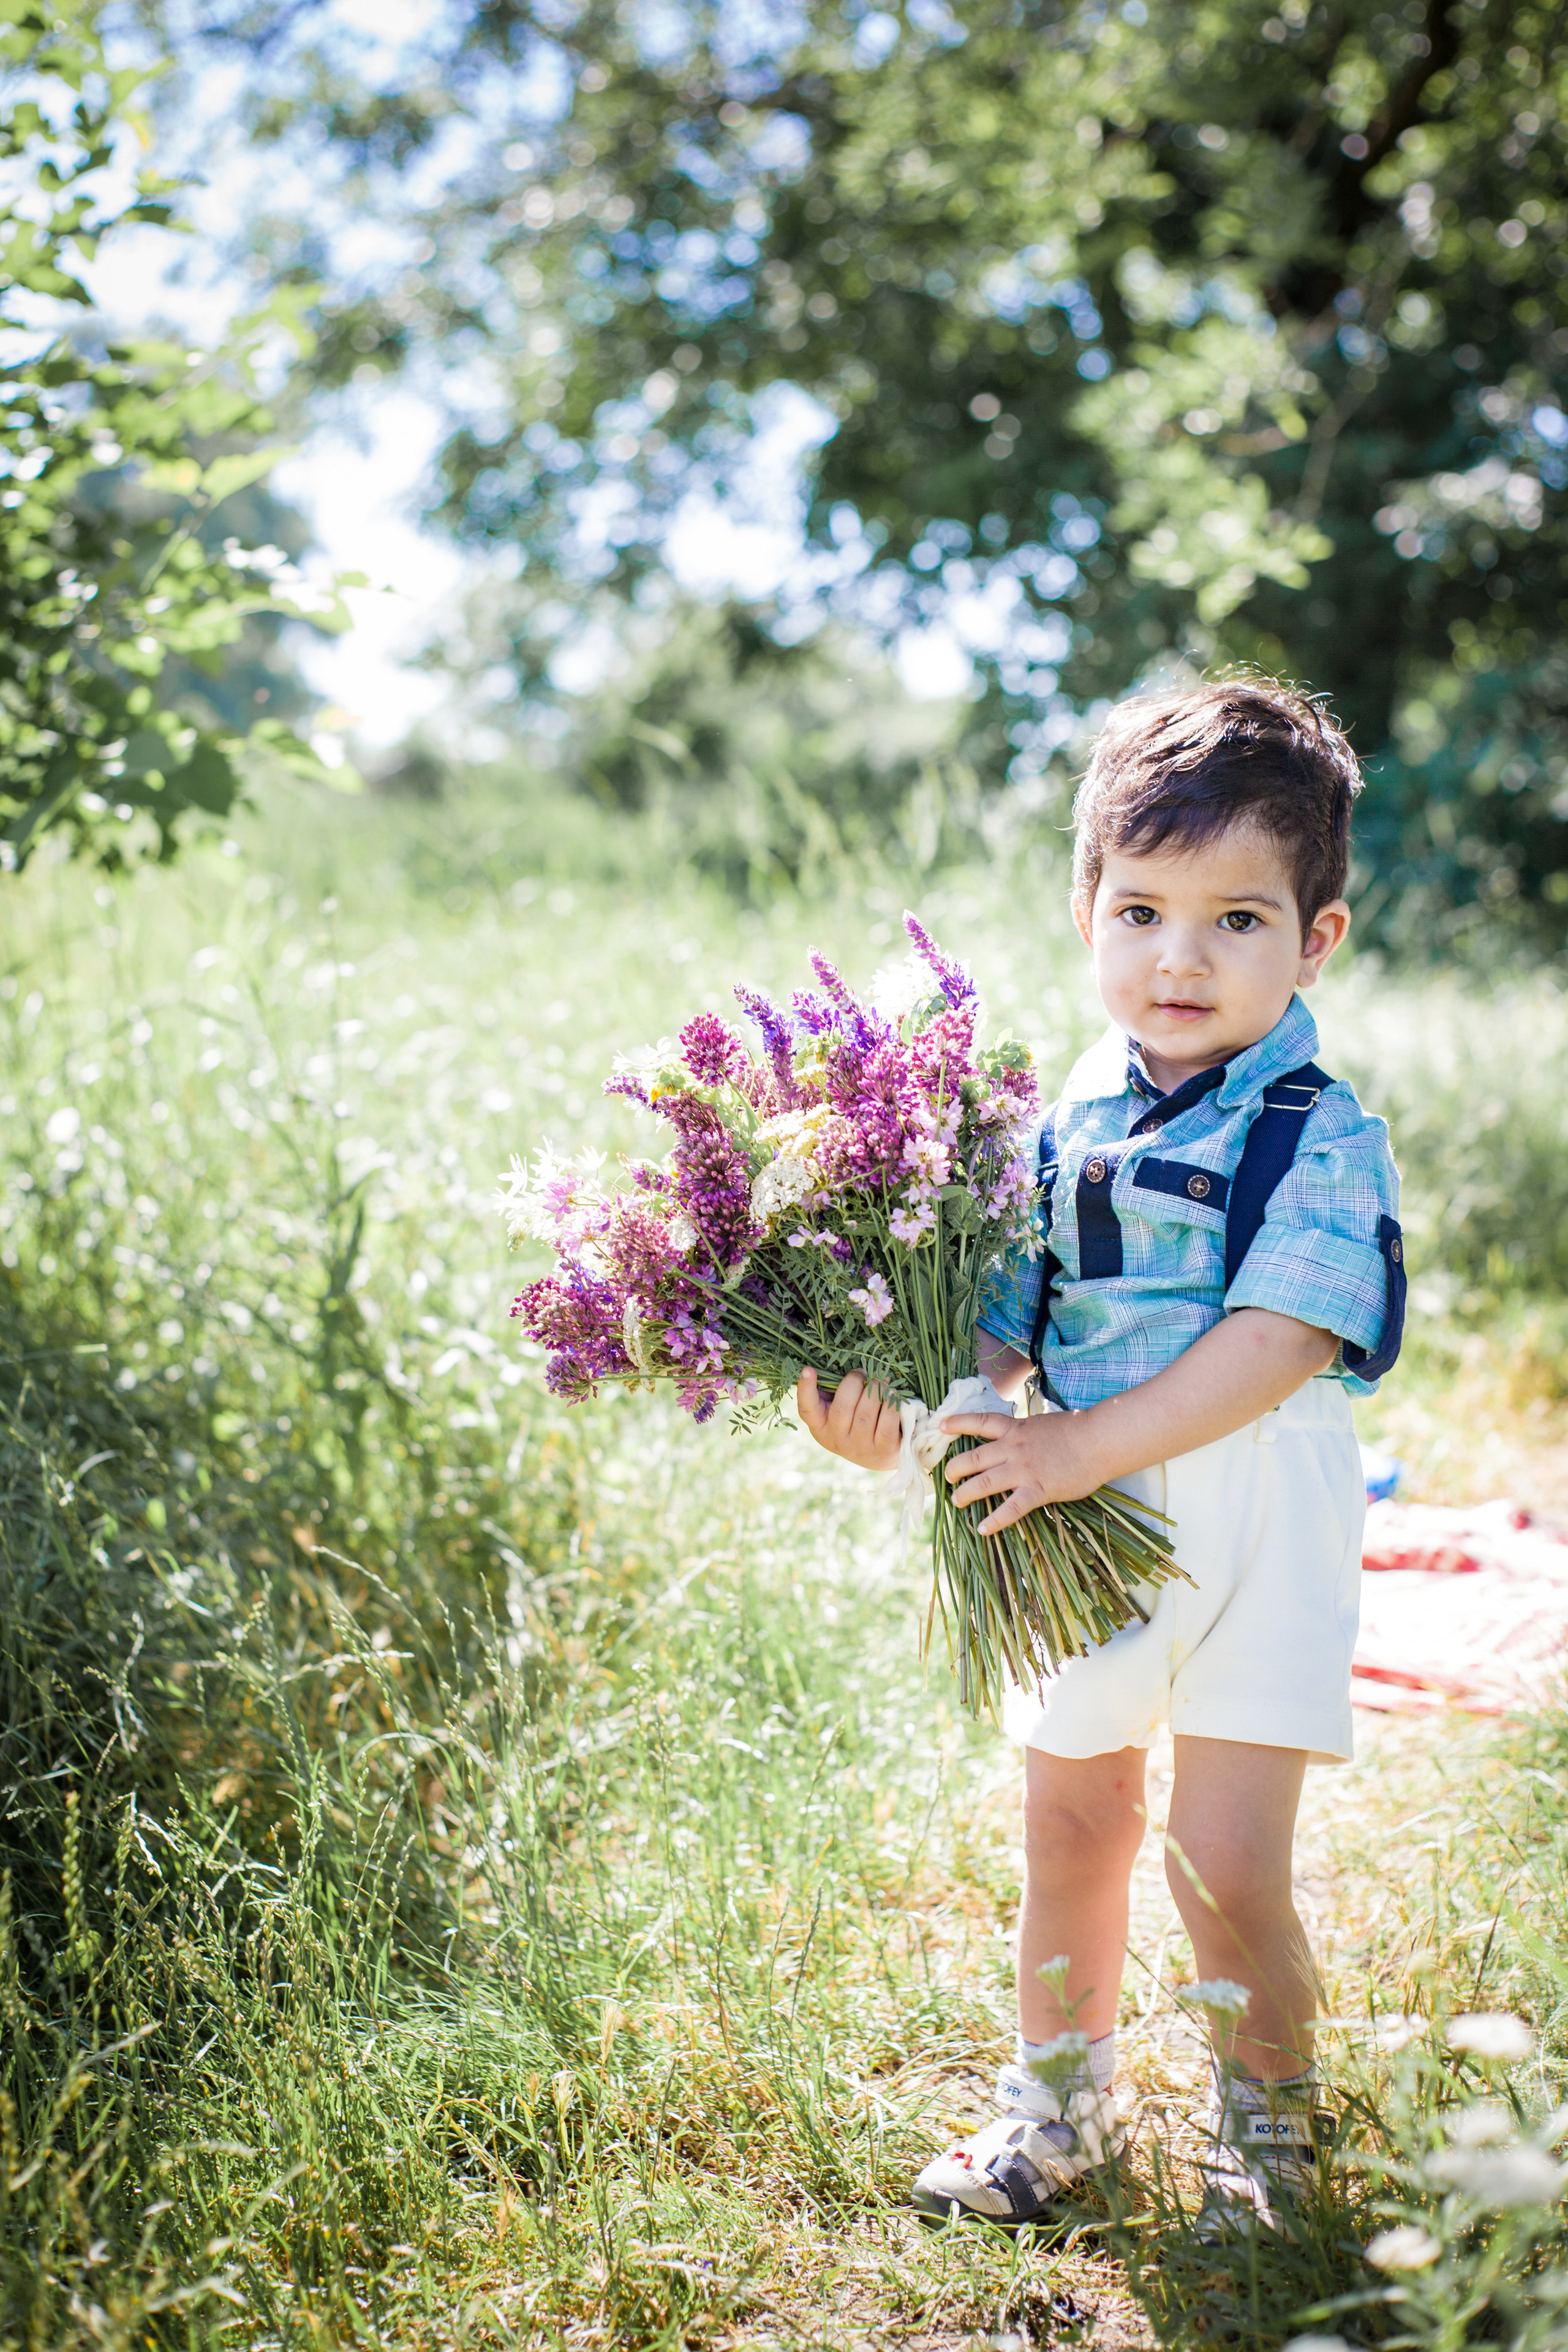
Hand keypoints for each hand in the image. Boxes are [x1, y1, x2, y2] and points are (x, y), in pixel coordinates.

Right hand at [796, 1367, 902, 1472]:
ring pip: (865, 1415)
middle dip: (854, 1383)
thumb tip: (839, 1367)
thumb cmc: (855, 1421)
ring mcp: (859, 1447)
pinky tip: (892, 1394)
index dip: (806, 1389)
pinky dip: (890, 1406)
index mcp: (820, 1426)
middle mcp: (837, 1439)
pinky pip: (886, 1425)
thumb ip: (835, 1393)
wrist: (879, 1454)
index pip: (807, 1409)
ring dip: (875, 1391)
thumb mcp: (839, 1411)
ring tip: (881, 1380)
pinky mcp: (882, 1450)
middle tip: (862, 1372)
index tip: (808, 1369)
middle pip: (842, 1408)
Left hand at [939, 1408, 1110, 1532]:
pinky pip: (1010, 1508)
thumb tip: (1018, 1435)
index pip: (980, 1422)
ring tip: (956, 1501)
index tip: (940, 1425)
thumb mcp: (1043, 1424)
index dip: (958, 1423)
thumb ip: (1025, 1432)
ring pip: (984, 1483)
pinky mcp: (1037, 1490)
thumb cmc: (1077, 1432)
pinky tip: (983, 1528)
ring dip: (966, 1493)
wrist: (1099, 1441)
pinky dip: (994, 1520)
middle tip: (947, 1477)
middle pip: (973, 1458)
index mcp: (1015, 1429)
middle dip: (955, 1468)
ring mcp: (1023, 1470)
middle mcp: (1013, 1448)